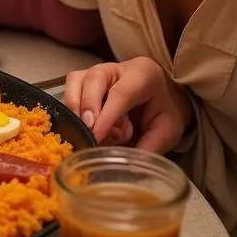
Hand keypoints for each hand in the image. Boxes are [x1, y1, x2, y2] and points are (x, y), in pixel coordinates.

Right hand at [63, 57, 189, 152]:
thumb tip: (129, 168)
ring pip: (76, 80)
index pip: (121, 93)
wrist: (159, 96)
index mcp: (143, 75)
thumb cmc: (162, 110)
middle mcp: (116, 68)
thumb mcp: (167, 130)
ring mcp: (97, 72)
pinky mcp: (83, 80)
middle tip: (89, 131)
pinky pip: (69, 88)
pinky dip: (70, 108)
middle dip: (88, 106)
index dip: (107, 114)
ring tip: (84, 129)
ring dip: (75, 106)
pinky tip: (80, 126)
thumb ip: (150, 146)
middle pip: (95, 79)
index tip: (97, 135)